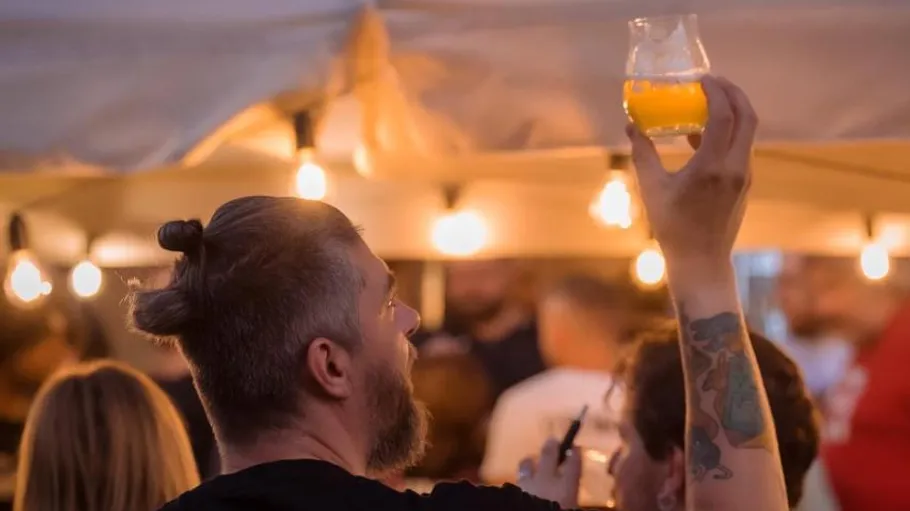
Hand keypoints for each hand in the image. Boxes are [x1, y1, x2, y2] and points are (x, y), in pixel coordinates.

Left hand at [516, 438, 580, 508]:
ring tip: (530, 462)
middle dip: (552, 446)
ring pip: (526, 465)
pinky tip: (519, 487)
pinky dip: (519, 483)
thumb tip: (571, 501)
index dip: (575, 454)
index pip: (573, 464)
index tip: (575, 448)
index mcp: (566, 488)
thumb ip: (570, 503)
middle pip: (549, 454)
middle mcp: (546, 481)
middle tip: (553, 441)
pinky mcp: (509, 492)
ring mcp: (526, 485)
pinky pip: (514, 483)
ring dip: (530, 463)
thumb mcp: (570, 508)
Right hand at [627, 75, 757, 266]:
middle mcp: (735, 168)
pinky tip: (702, 136)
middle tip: (713, 81)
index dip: (715, 92)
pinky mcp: (744, 184)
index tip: (701, 79)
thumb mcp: (652, 188)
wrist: (701, 261)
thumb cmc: (673, 228)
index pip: (723, 116)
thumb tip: (632, 126)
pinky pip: (740, 147)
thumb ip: (643, 153)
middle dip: (733, 93)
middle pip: (748, 117)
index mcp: (713, 167)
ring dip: (731, 112)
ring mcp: (744, 176)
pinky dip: (727, 132)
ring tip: (706, 104)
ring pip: (747, 132)